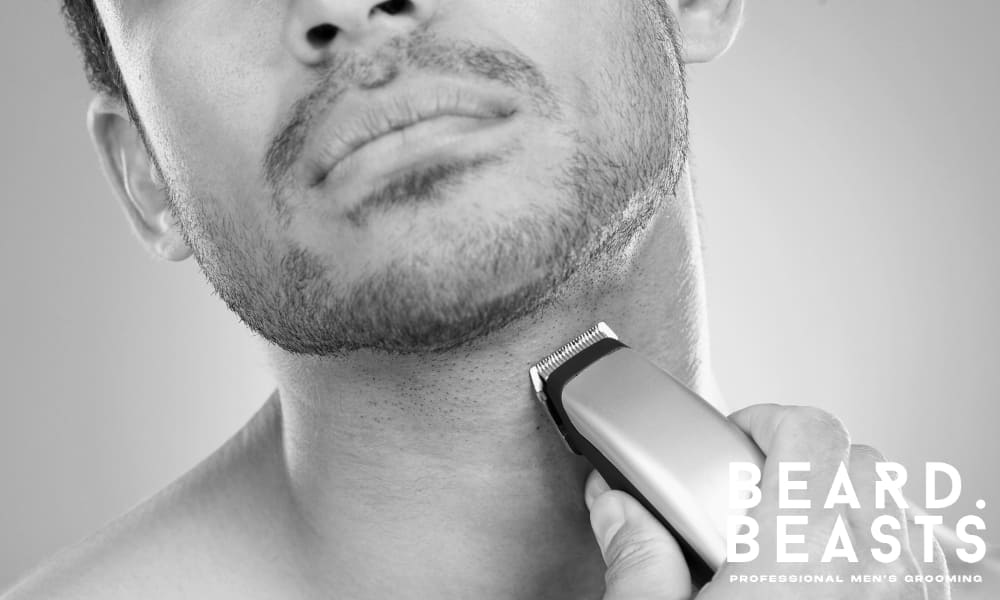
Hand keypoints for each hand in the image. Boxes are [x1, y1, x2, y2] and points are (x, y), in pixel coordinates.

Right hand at [585, 404, 950, 599]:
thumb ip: (636, 557)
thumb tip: (615, 505)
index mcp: (799, 551)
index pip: (808, 432)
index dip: (764, 420)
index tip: (732, 445)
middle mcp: (873, 568)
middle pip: (859, 461)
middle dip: (802, 465)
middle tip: (753, 501)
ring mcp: (911, 599)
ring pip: (900, 507)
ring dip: (847, 505)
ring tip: (794, 545)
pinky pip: (925, 558)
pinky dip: (885, 551)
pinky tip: (834, 586)